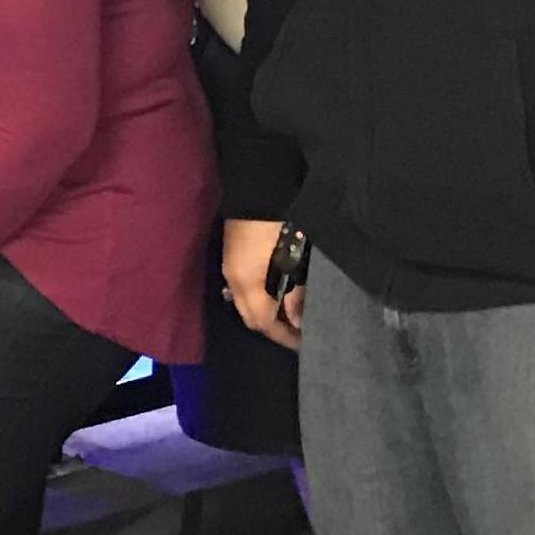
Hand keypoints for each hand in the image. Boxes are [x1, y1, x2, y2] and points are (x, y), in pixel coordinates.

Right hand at [222, 218, 299, 349]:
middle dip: (274, 329)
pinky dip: (260, 299)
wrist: (255, 190)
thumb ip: (295, 291)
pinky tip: (276, 296)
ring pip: (247, 305)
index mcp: (246, 282)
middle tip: (298, 332)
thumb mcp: (291, 259)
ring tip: (290, 316)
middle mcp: (233, 280)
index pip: (264, 322)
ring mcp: (231, 269)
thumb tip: (297, 318)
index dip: (284, 336)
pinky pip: (244, 291)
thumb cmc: (276, 225)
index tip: (304, 343)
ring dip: (266, 314)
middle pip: (252, 318)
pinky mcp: (233, 260)